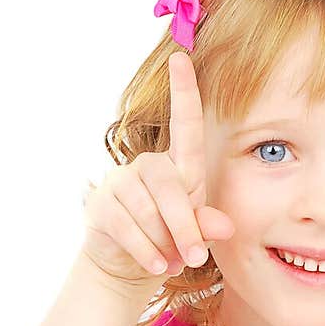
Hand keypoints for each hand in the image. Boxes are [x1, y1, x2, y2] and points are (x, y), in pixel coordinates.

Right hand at [81, 51, 234, 291]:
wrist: (131, 266)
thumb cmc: (170, 241)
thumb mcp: (195, 233)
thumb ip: (207, 226)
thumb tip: (223, 226)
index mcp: (177, 166)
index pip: (184, 125)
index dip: (184, 92)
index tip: (181, 59)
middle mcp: (147, 166)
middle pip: (169, 188)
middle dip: (184, 226)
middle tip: (195, 259)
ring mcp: (120, 182)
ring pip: (147, 212)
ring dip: (163, 243)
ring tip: (170, 262)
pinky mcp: (101, 205)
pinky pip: (126, 227)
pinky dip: (144, 250)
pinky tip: (154, 266)